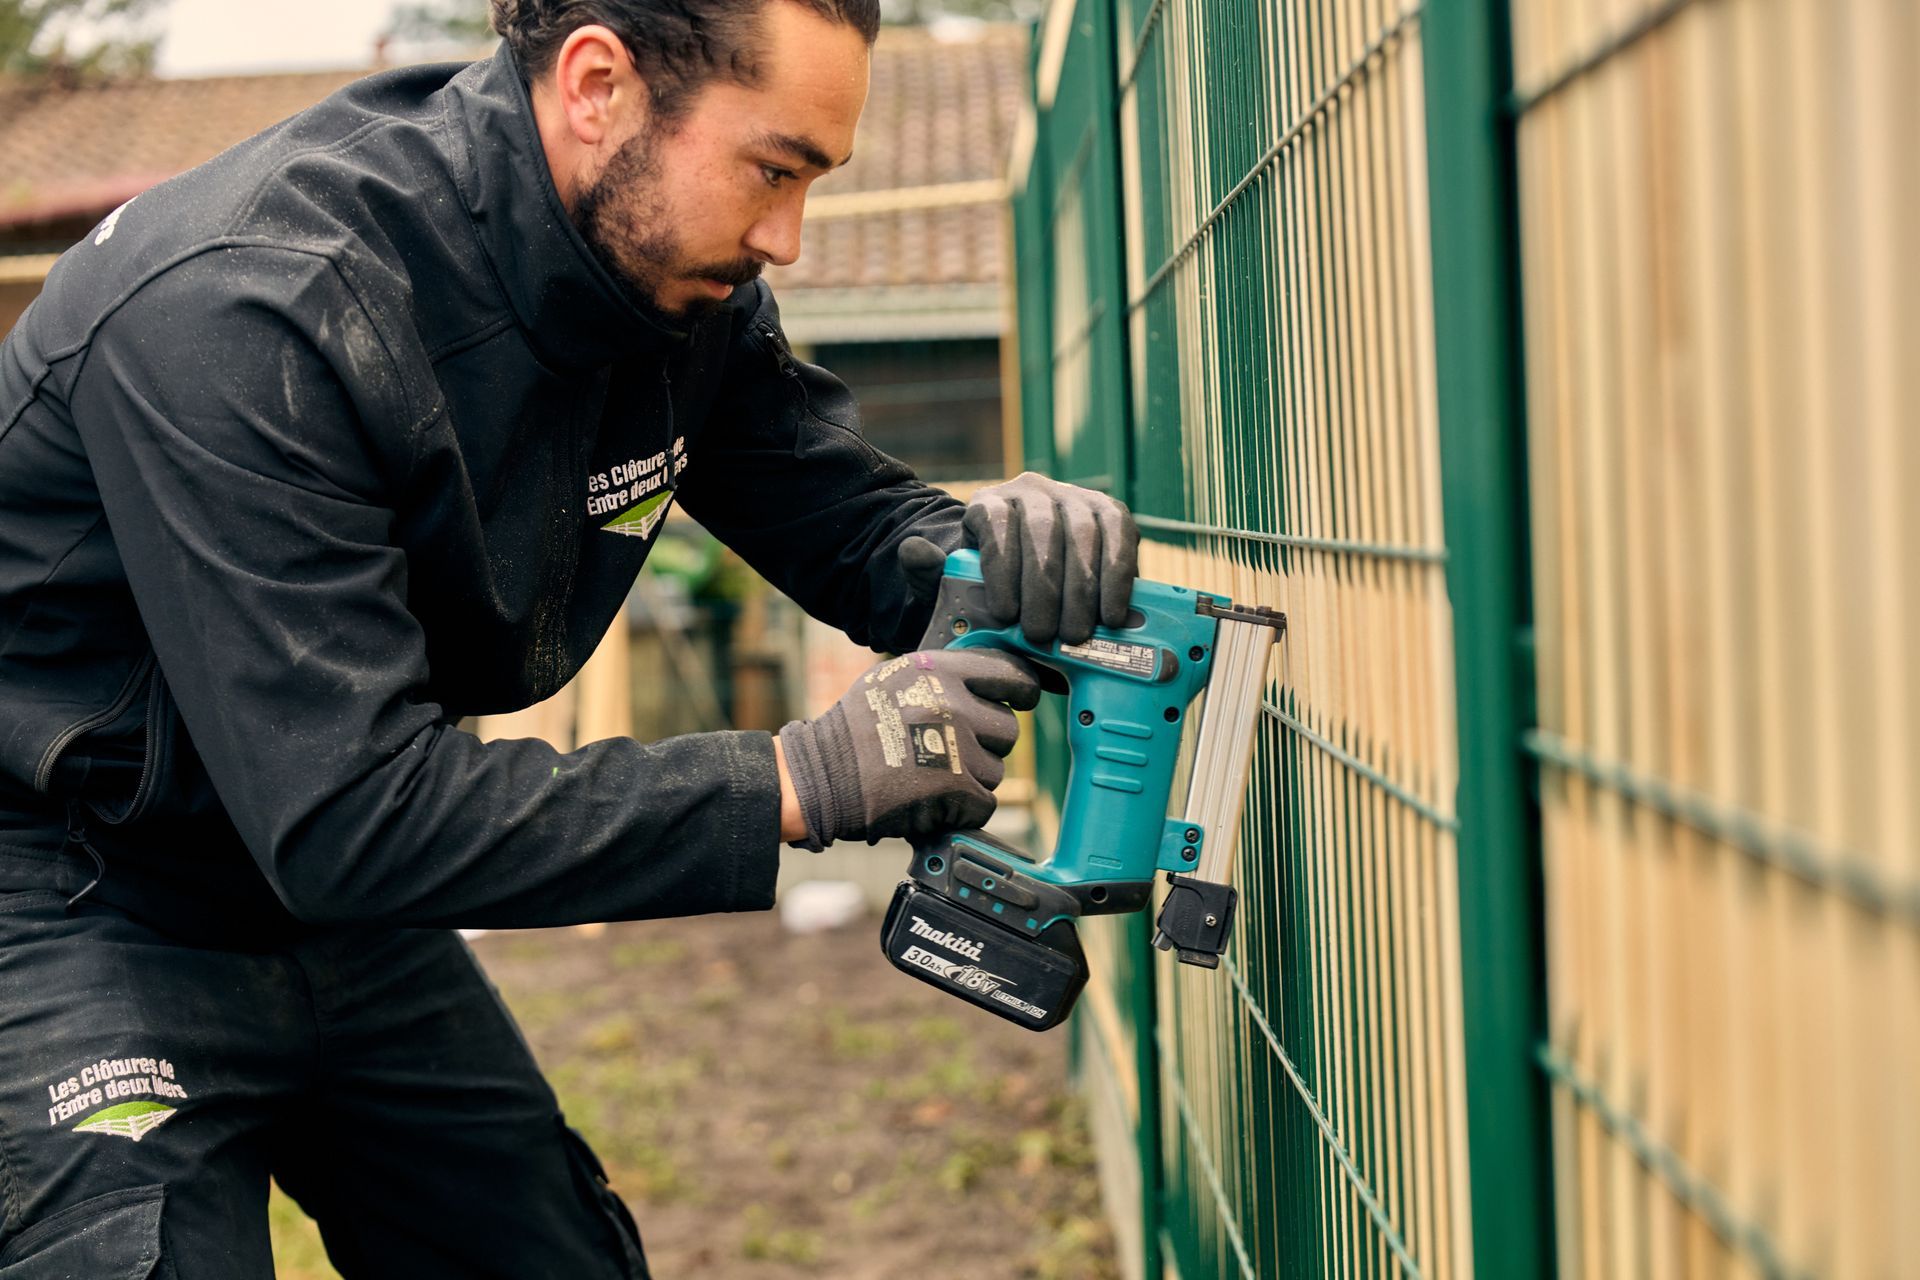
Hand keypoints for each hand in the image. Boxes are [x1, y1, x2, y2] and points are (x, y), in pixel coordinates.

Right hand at [775, 649, 1041, 848]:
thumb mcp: (893, 679)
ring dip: (971, 781)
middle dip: (987, 746)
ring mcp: (957, 747)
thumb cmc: (854, 731)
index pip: (1009, 674)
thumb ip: (940, 678)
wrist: (822, 777)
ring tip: (929, 777)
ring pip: (996, 771)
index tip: (1022, 700)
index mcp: (938, 671)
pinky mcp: (956, 788)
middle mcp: (952, 703)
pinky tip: (932, 801)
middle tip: (951, 754)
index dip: (1021, 691)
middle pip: (1008, 729)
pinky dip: (963, 811)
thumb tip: (986, 682)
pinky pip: (984, 804)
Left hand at [899, 473, 1138, 646]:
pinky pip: (1120, 534)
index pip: (996, 523)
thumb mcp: (952, 584)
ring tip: (1077, 634)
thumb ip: (931, 572)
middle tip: (1045, 636)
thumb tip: (913, 551)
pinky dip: (1118, 575)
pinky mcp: (1110, 511)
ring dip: (1083, 588)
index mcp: (989, 504)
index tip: (1005, 615)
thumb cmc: (989, 588)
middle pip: (1043, 530)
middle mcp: (1032, 490)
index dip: (1003, 568)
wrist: (1026, 582)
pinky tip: (1113, 614)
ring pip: (1083, 533)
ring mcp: (1074, 496)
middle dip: (1045, 588)